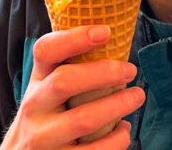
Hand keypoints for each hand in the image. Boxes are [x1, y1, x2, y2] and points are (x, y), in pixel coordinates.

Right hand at [0, 25, 145, 148]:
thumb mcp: (45, 90)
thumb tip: (112, 40)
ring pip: (83, 119)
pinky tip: (123, 131)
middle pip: (65, 81)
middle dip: (104, 73)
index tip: (105, 32)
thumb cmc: (44, 117)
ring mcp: (43, 137)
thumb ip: (67, 70)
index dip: (74, 38)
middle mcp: (34, 106)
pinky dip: (116, 140)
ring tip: (137, 96)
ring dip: (118, 105)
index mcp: (36, 81)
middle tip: (130, 70)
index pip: (45, 50)